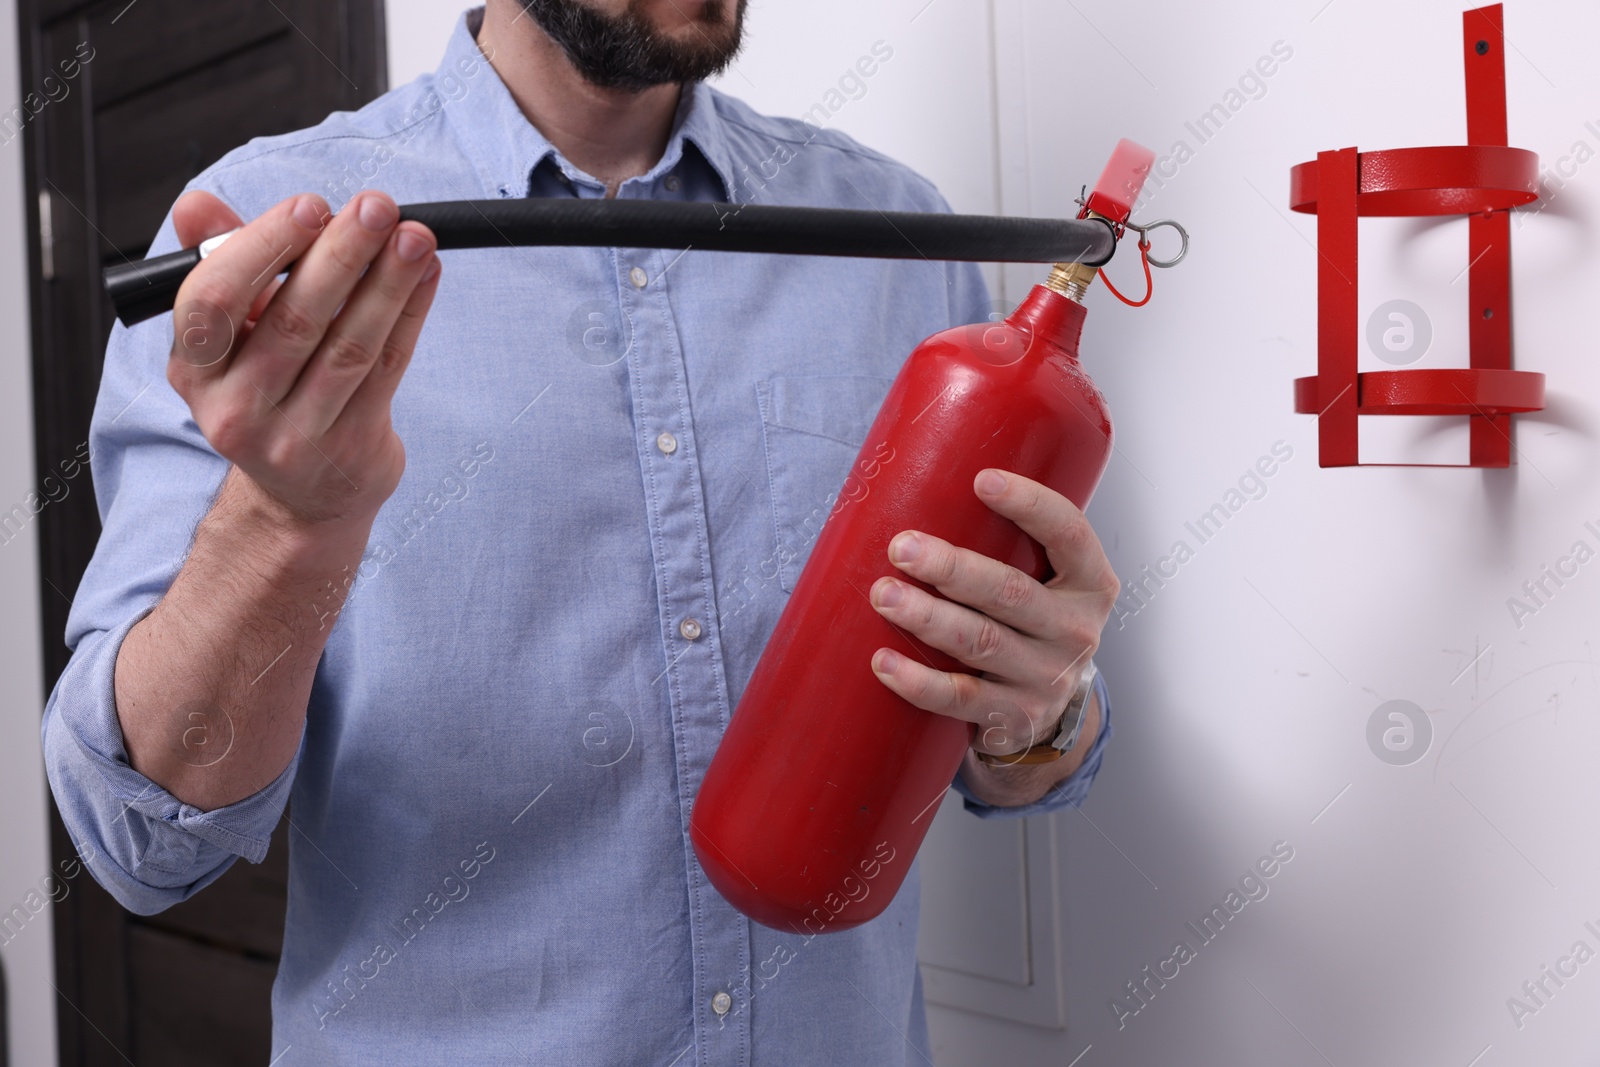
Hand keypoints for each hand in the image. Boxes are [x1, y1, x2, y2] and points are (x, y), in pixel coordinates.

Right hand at [165, 189, 440, 528]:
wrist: (302, 493)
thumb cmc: (268, 389)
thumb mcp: (232, 332)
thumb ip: (218, 262)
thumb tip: (197, 205)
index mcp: (194, 370)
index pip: (215, 302)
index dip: (263, 248)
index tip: (311, 207)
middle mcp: (236, 409)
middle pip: (294, 320)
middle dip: (341, 254)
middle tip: (376, 206)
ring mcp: (296, 436)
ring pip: (349, 345)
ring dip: (387, 281)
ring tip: (414, 236)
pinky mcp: (352, 447)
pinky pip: (387, 367)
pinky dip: (409, 313)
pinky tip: (425, 274)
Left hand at [867, 468, 1118, 761]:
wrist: (1048, 711)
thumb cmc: (1030, 622)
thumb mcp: (1045, 580)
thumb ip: (1008, 541)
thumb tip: (920, 478)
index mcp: (1090, 582)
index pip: (1069, 533)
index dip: (1029, 504)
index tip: (981, 480)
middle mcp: (1076, 630)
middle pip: (1010, 592)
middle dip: (952, 567)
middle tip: (902, 547)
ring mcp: (1047, 678)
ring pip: (982, 642)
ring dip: (928, 617)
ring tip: (884, 595)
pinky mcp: (1014, 717)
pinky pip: (962, 699)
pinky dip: (919, 682)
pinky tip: (884, 663)